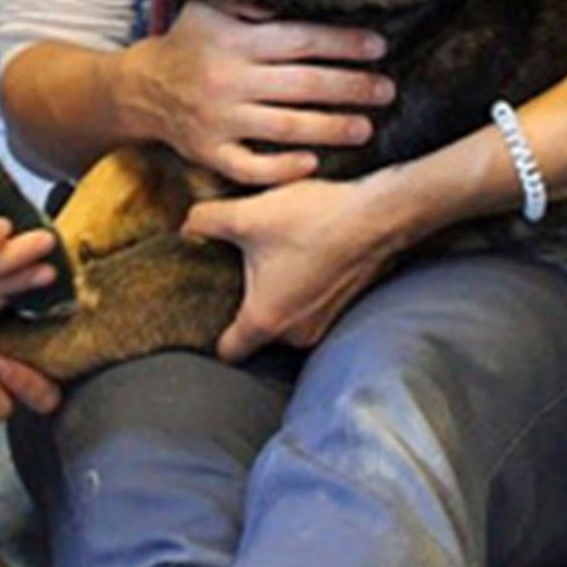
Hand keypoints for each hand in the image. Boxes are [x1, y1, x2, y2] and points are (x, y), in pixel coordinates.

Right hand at [125, 0, 394, 185]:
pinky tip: (311, 163)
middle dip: (350, 88)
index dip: (342, 44)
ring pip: (284, 128)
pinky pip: (249, 167)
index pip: (300, 41)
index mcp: (234, 42)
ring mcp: (217, 121)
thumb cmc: (189, 42)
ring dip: (329, 128)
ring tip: (365, 128)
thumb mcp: (211, 9)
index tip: (378, 47)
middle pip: (301, 86)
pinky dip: (281, 169)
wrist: (138, 88)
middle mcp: (227, 81)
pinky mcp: (208, 153)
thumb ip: (252, 1)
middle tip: (386, 91)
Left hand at [182, 175, 403, 361]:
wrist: (380, 214)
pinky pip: (311, 307)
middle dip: (245, 308)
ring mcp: (324, 323)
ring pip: (286, 319)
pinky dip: (302, 290)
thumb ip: (205, 221)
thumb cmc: (314, 219)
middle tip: (232, 276)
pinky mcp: (344, 308)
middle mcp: (296, 334)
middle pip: (257, 334)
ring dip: (277, 297)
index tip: (204, 311)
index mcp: (266, 321)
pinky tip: (300, 256)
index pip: (228, 352)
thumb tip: (186, 227)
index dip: (209, 336)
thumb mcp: (247, 215)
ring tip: (268, 262)